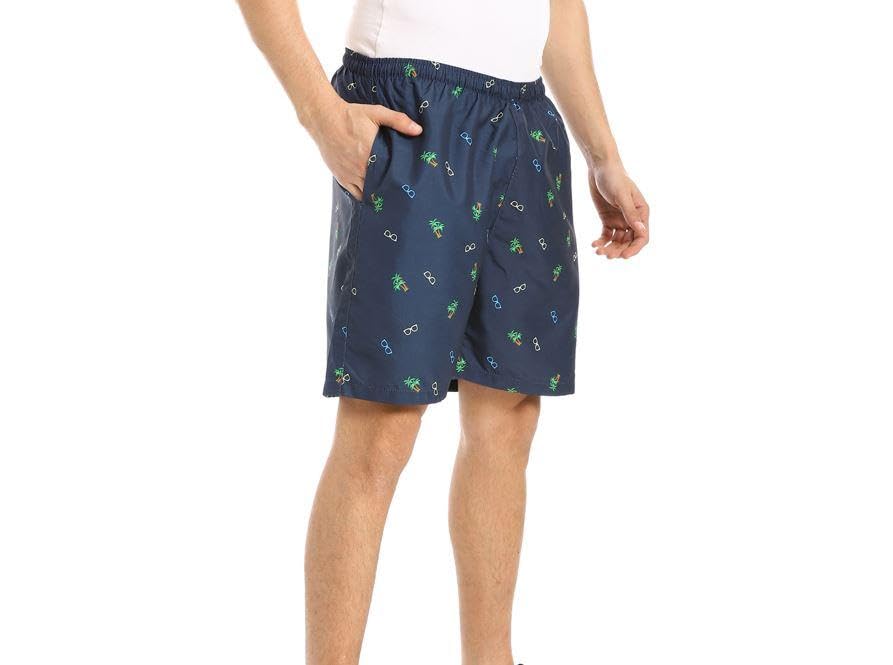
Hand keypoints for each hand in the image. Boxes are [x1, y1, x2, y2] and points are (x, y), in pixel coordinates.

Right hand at [306, 99, 422, 200]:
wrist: (324, 119)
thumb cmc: (351, 116)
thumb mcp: (376, 113)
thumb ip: (398, 121)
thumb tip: (418, 130)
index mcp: (371, 153)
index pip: (390, 175)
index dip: (399, 182)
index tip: (408, 185)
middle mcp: (360, 167)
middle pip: (380, 186)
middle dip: (390, 189)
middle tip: (401, 192)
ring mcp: (350, 174)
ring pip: (368, 193)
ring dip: (378, 193)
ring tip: (389, 195)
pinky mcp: (341, 177)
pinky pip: (355, 193)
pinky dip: (364, 196)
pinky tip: (372, 195)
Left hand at [589, 161, 649, 258]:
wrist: (600, 167)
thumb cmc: (614, 177)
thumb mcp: (622, 196)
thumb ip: (630, 214)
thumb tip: (641, 231)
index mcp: (641, 213)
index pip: (642, 236)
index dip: (635, 248)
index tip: (623, 256)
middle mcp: (632, 218)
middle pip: (629, 241)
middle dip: (619, 250)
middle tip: (606, 254)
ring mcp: (620, 220)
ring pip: (617, 241)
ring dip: (609, 248)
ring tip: (598, 251)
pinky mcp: (608, 219)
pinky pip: (607, 235)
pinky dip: (601, 241)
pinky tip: (594, 244)